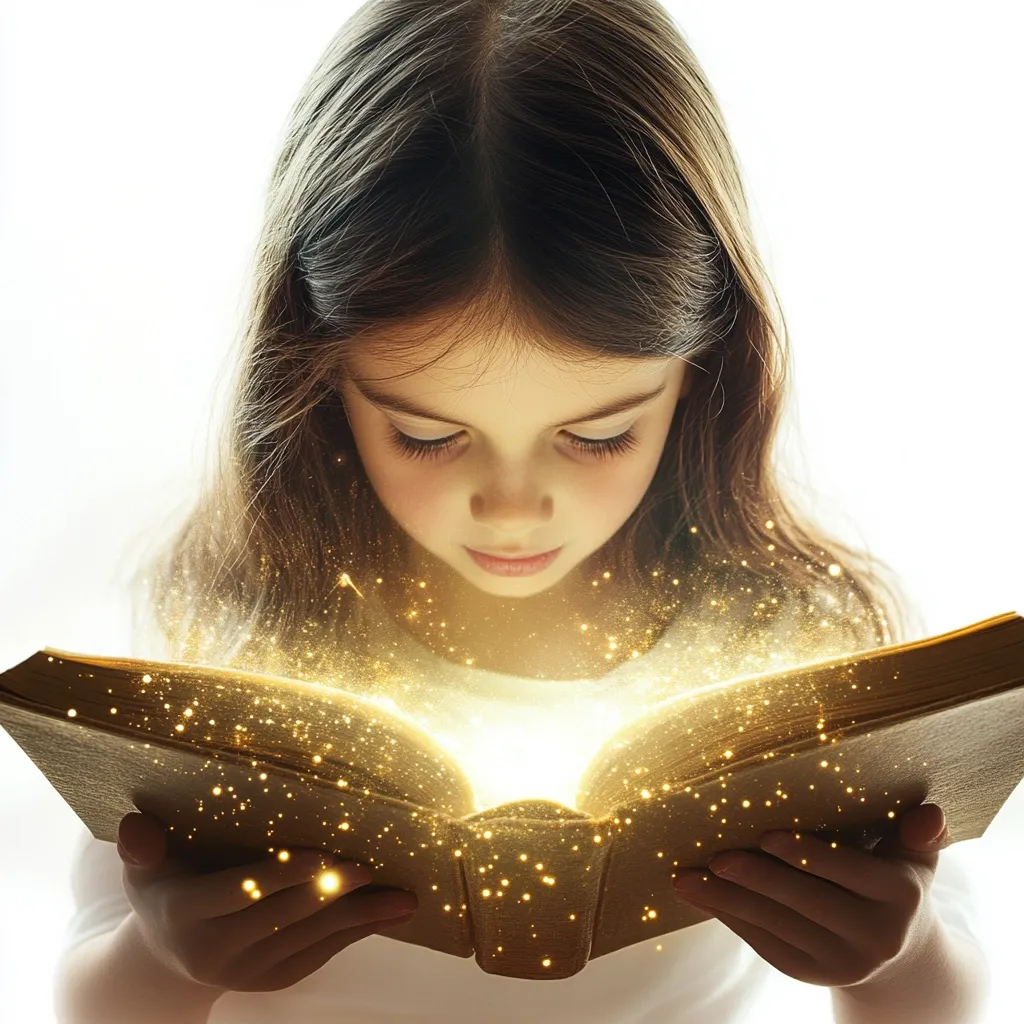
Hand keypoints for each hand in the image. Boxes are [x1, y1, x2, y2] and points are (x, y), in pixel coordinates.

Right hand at [116, 811, 418, 992]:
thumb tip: (136, 825)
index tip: (323, 853)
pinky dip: (356, 933)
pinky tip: (389, 914)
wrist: (168, 957)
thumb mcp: (144, 869)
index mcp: (185, 913)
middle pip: (284, 916)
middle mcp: (216, 950)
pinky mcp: (273, 981)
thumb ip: (142, 847)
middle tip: (372, 866)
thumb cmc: (165, 889)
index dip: (282, 874)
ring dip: (360, 917)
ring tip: (403, 898)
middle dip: (332, 891)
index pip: (239, 891)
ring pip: (311, 939)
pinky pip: (320, 954)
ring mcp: (247, 971)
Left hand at [672, 802, 949, 988]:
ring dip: (726, 900)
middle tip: (714, 856)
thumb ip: (919, 835)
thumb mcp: (915, 860)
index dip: (807, 854)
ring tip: (685, 878)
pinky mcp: (810, 973)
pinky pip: (764, 943)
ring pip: (776, 926)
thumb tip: (928, 814)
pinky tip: (701, 896)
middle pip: (805, 901)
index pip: (849, 871)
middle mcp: (873, 936)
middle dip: (756, 879)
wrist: (900, 956)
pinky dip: (730, 918)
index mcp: (899, 897)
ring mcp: (841, 961)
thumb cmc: (895, 884)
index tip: (766, 834)